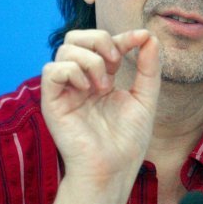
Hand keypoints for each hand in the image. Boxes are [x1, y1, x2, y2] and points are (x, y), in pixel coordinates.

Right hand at [41, 29, 159, 203]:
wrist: (115, 168)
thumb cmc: (128, 139)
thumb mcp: (145, 97)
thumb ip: (148, 67)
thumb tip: (150, 37)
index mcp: (100, 76)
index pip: (103, 42)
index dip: (123, 35)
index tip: (142, 37)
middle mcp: (80, 79)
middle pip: (76, 37)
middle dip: (100, 40)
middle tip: (116, 62)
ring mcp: (65, 89)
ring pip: (65, 49)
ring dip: (91, 61)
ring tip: (104, 86)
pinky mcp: (52, 102)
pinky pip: (51, 70)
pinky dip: (72, 72)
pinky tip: (87, 90)